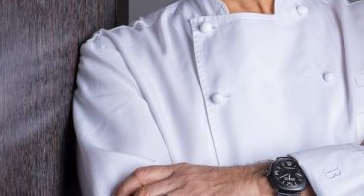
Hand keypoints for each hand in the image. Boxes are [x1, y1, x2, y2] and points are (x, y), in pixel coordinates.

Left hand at [114, 162, 271, 195]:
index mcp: (178, 170)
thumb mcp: (194, 173)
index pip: (142, 175)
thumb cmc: (223, 181)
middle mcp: (179, 180)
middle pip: (143, 192)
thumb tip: (151, 189)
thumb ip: (174, 179)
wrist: (246, 183)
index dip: (124, 187)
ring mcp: (186, 193)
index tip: (117, 194)